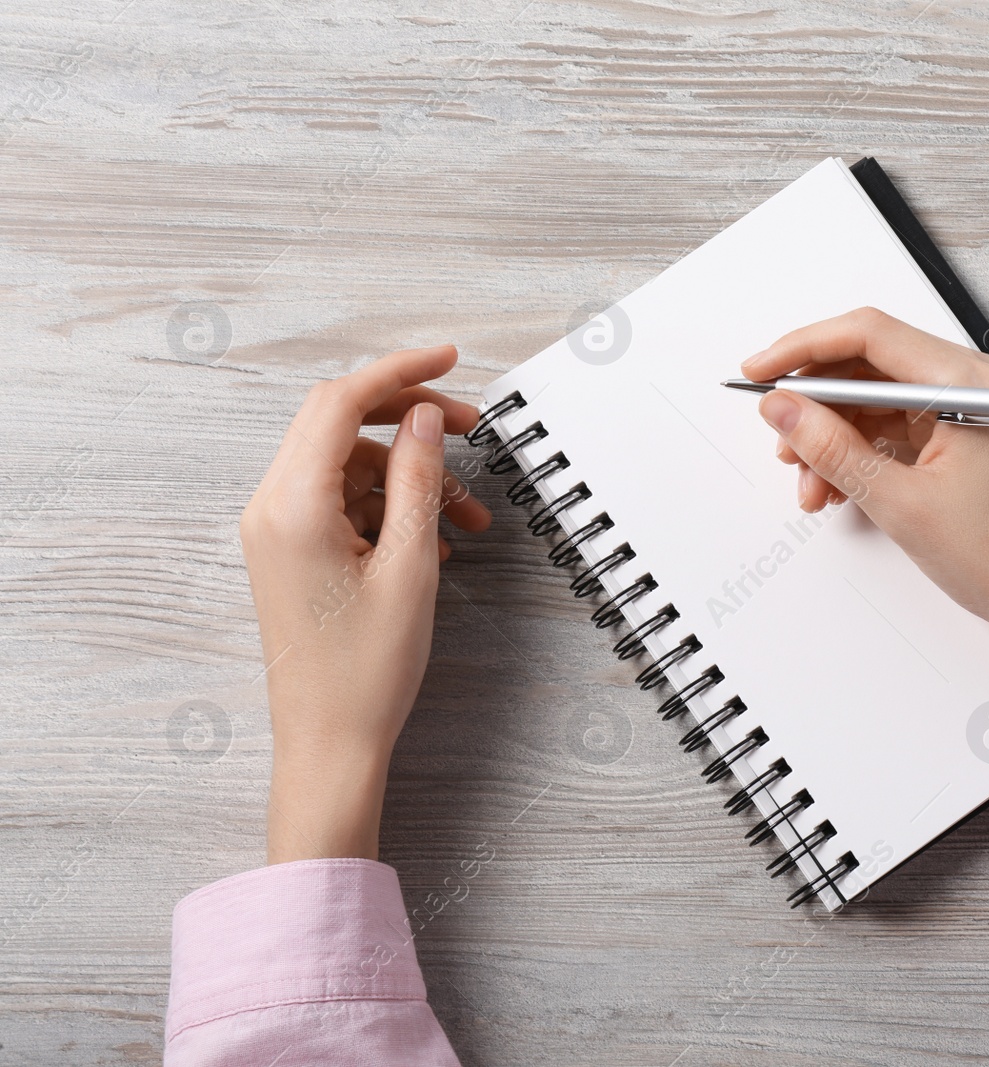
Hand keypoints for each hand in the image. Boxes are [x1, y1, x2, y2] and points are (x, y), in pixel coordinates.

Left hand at [240, 345, 491, 863]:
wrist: (329, 743)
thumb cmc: (363, 672)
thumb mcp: (411, 565)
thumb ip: (418, 480)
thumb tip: (423, 419)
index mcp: (291, 505)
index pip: (341, 403)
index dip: (399, 371)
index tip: (448, 358)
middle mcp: (271, 509)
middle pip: (340, 425)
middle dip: (409, 421)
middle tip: (469, 428)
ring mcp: (276, 532)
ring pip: (349, 467)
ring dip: (410, 477)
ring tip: (468, 517)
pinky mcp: (290, 553)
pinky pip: (343, 502)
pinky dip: (391, 507)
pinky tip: (435, 540)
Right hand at [741, 309, 988, 677]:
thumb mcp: (901, 503)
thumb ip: (834, 449)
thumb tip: (785, 409)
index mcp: (968, 383)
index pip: (869, 335)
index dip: (804, 349)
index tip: (761, 372)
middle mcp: (971, 384)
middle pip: (869, 365)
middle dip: (816, 404)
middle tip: (783, 440)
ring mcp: (967, 410)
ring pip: (875, 401)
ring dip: (833, 438)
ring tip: (812, 484)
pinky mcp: (960, 437)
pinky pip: (894, 427)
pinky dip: (859, 454)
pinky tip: (838, 487)